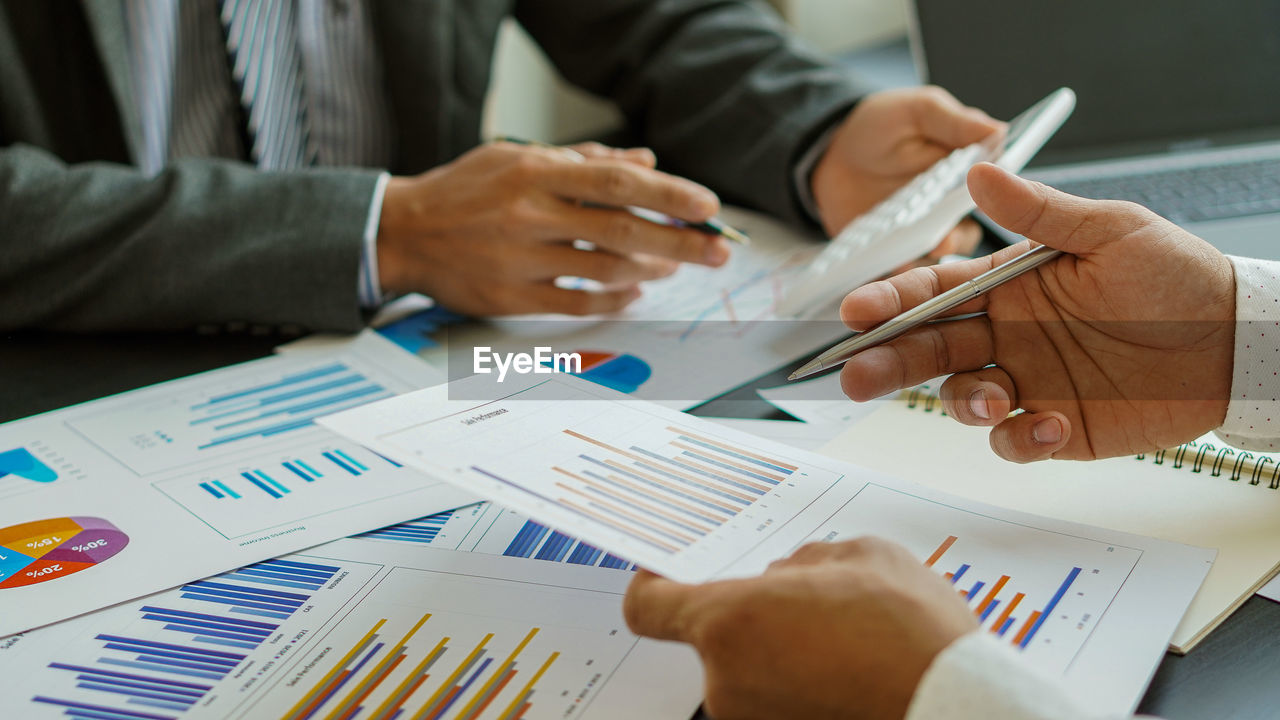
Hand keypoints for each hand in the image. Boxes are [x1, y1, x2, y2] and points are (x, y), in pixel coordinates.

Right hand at [375, 141, 730, 315]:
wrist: (405, 232)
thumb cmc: (467, 191)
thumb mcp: (518, 157)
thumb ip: (582, 160)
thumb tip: (645, 162)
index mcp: (534, 172)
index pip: (616, 181)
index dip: (668, 194)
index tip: (707, 206)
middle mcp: (529, 214)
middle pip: (621, 230)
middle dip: (678, 242)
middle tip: (717, 252)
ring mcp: (520, 259)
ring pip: (605, 270)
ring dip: (649, 271)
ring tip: (671, 267)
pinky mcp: (512, 298)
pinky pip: (578, 303)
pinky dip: (615, 300)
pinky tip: (633, 294)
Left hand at [623, 538, 977, 719]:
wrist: (954, 708)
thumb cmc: (910, 637)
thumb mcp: (861, 557)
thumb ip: (805, 562)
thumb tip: (791, 577)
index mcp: (729, 622)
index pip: (648, 608)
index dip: (655, 588)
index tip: (667, 579)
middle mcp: (726, 682)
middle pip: (716, 639)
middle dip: (756, 619)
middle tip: (811, 607)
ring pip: (751, 673)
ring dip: (784, 655)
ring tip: (846, 645)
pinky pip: (778, 702)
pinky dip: (805, 687)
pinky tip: (850, 674)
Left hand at [812, 87, 1003, 260]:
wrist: (831, 157)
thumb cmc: (880, 126)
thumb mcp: (918, 111)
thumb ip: (954, 122)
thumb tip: (1001, 131)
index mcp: (968, 169)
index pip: (996, 187)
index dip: (996, 195)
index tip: (989, 197)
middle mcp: (953, 204)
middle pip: (971, 226)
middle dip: (960, 233)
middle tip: (945, 236)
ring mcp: (927, 230)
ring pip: (944, 251)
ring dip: (934, 254)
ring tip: (921, 253)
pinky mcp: (901, 250)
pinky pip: (908, 266)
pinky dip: (903, 268)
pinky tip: (892, 265)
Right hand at [839, 163, 1235, 461]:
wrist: (1236, 340)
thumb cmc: (1176, 276)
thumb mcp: (1109, 230)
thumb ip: (1038, 212)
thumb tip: (978, 171)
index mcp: (1007, 285)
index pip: (932, 291)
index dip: (890, 301)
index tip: (855, 310)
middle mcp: (1006, 334)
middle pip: (928, 350)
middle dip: (887, 362)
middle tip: (857, 376)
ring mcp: (1027, 382)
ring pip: (962, 399)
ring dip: (962, 403)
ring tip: (993, 401)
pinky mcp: (1056, 427)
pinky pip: (1016, 442)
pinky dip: (1021, 439)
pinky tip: (1052, 423)